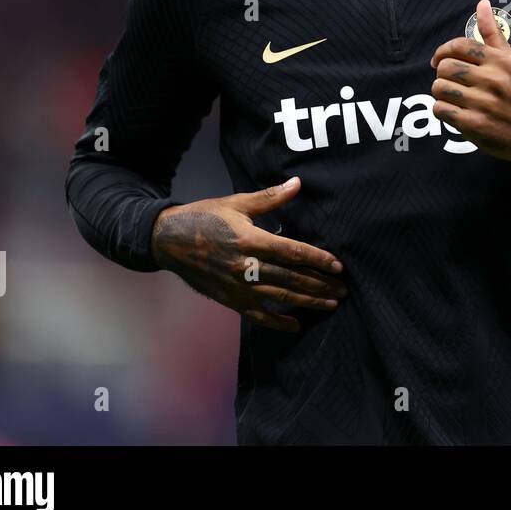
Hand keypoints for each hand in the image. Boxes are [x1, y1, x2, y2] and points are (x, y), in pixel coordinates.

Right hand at [150, 177, 345, 331]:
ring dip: (307, 302)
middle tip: (342, 290)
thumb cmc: (205, 217)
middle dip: (320, 285)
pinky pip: (257, 315)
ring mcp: (236, 286)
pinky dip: (277, 322)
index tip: (338, 266)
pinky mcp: (228, 299)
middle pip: (291, 278)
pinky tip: (295, 325)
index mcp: (250, 240)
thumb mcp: (237, 203)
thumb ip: (270, 197)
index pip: (292, 252)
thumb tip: (297, 183)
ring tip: (330, 304)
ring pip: (279, 298)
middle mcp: (245, 266)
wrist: (168, 240)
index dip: (317, 259)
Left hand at [429, 0, 510, 162]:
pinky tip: (454, 112)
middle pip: (445, 67)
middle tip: (451, 82)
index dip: (443, 51)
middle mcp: (493, 80)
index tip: (440, 60)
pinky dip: (442, 111)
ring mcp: (484, 103)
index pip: (460, 45)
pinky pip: (441, 110)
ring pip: (439, 88)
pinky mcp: (474, 125)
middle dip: (442, 74)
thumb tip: (482, 3)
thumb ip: (493, 34)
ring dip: (440, 93)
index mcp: (501, 62)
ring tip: (452, 97)